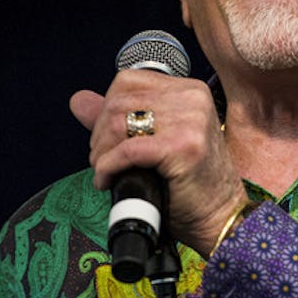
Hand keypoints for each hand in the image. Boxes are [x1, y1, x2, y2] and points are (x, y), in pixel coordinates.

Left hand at [70, 70, 248, 256]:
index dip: (107, 109)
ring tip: (106, 171)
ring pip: (118, 122)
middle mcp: (194, 99)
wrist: (219, 217)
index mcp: (191, 91)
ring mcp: (191, 121)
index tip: (108, 139)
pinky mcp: (183, 147)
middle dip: (99, 134)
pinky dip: (108, 167)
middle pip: (119, 100)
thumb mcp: (154, 142)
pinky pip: (126, 150)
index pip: (128, 80)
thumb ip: (118, 118)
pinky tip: (108, 180)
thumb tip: (78, 100)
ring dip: (101, 152)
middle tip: (102, 161)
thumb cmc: (191, 185)